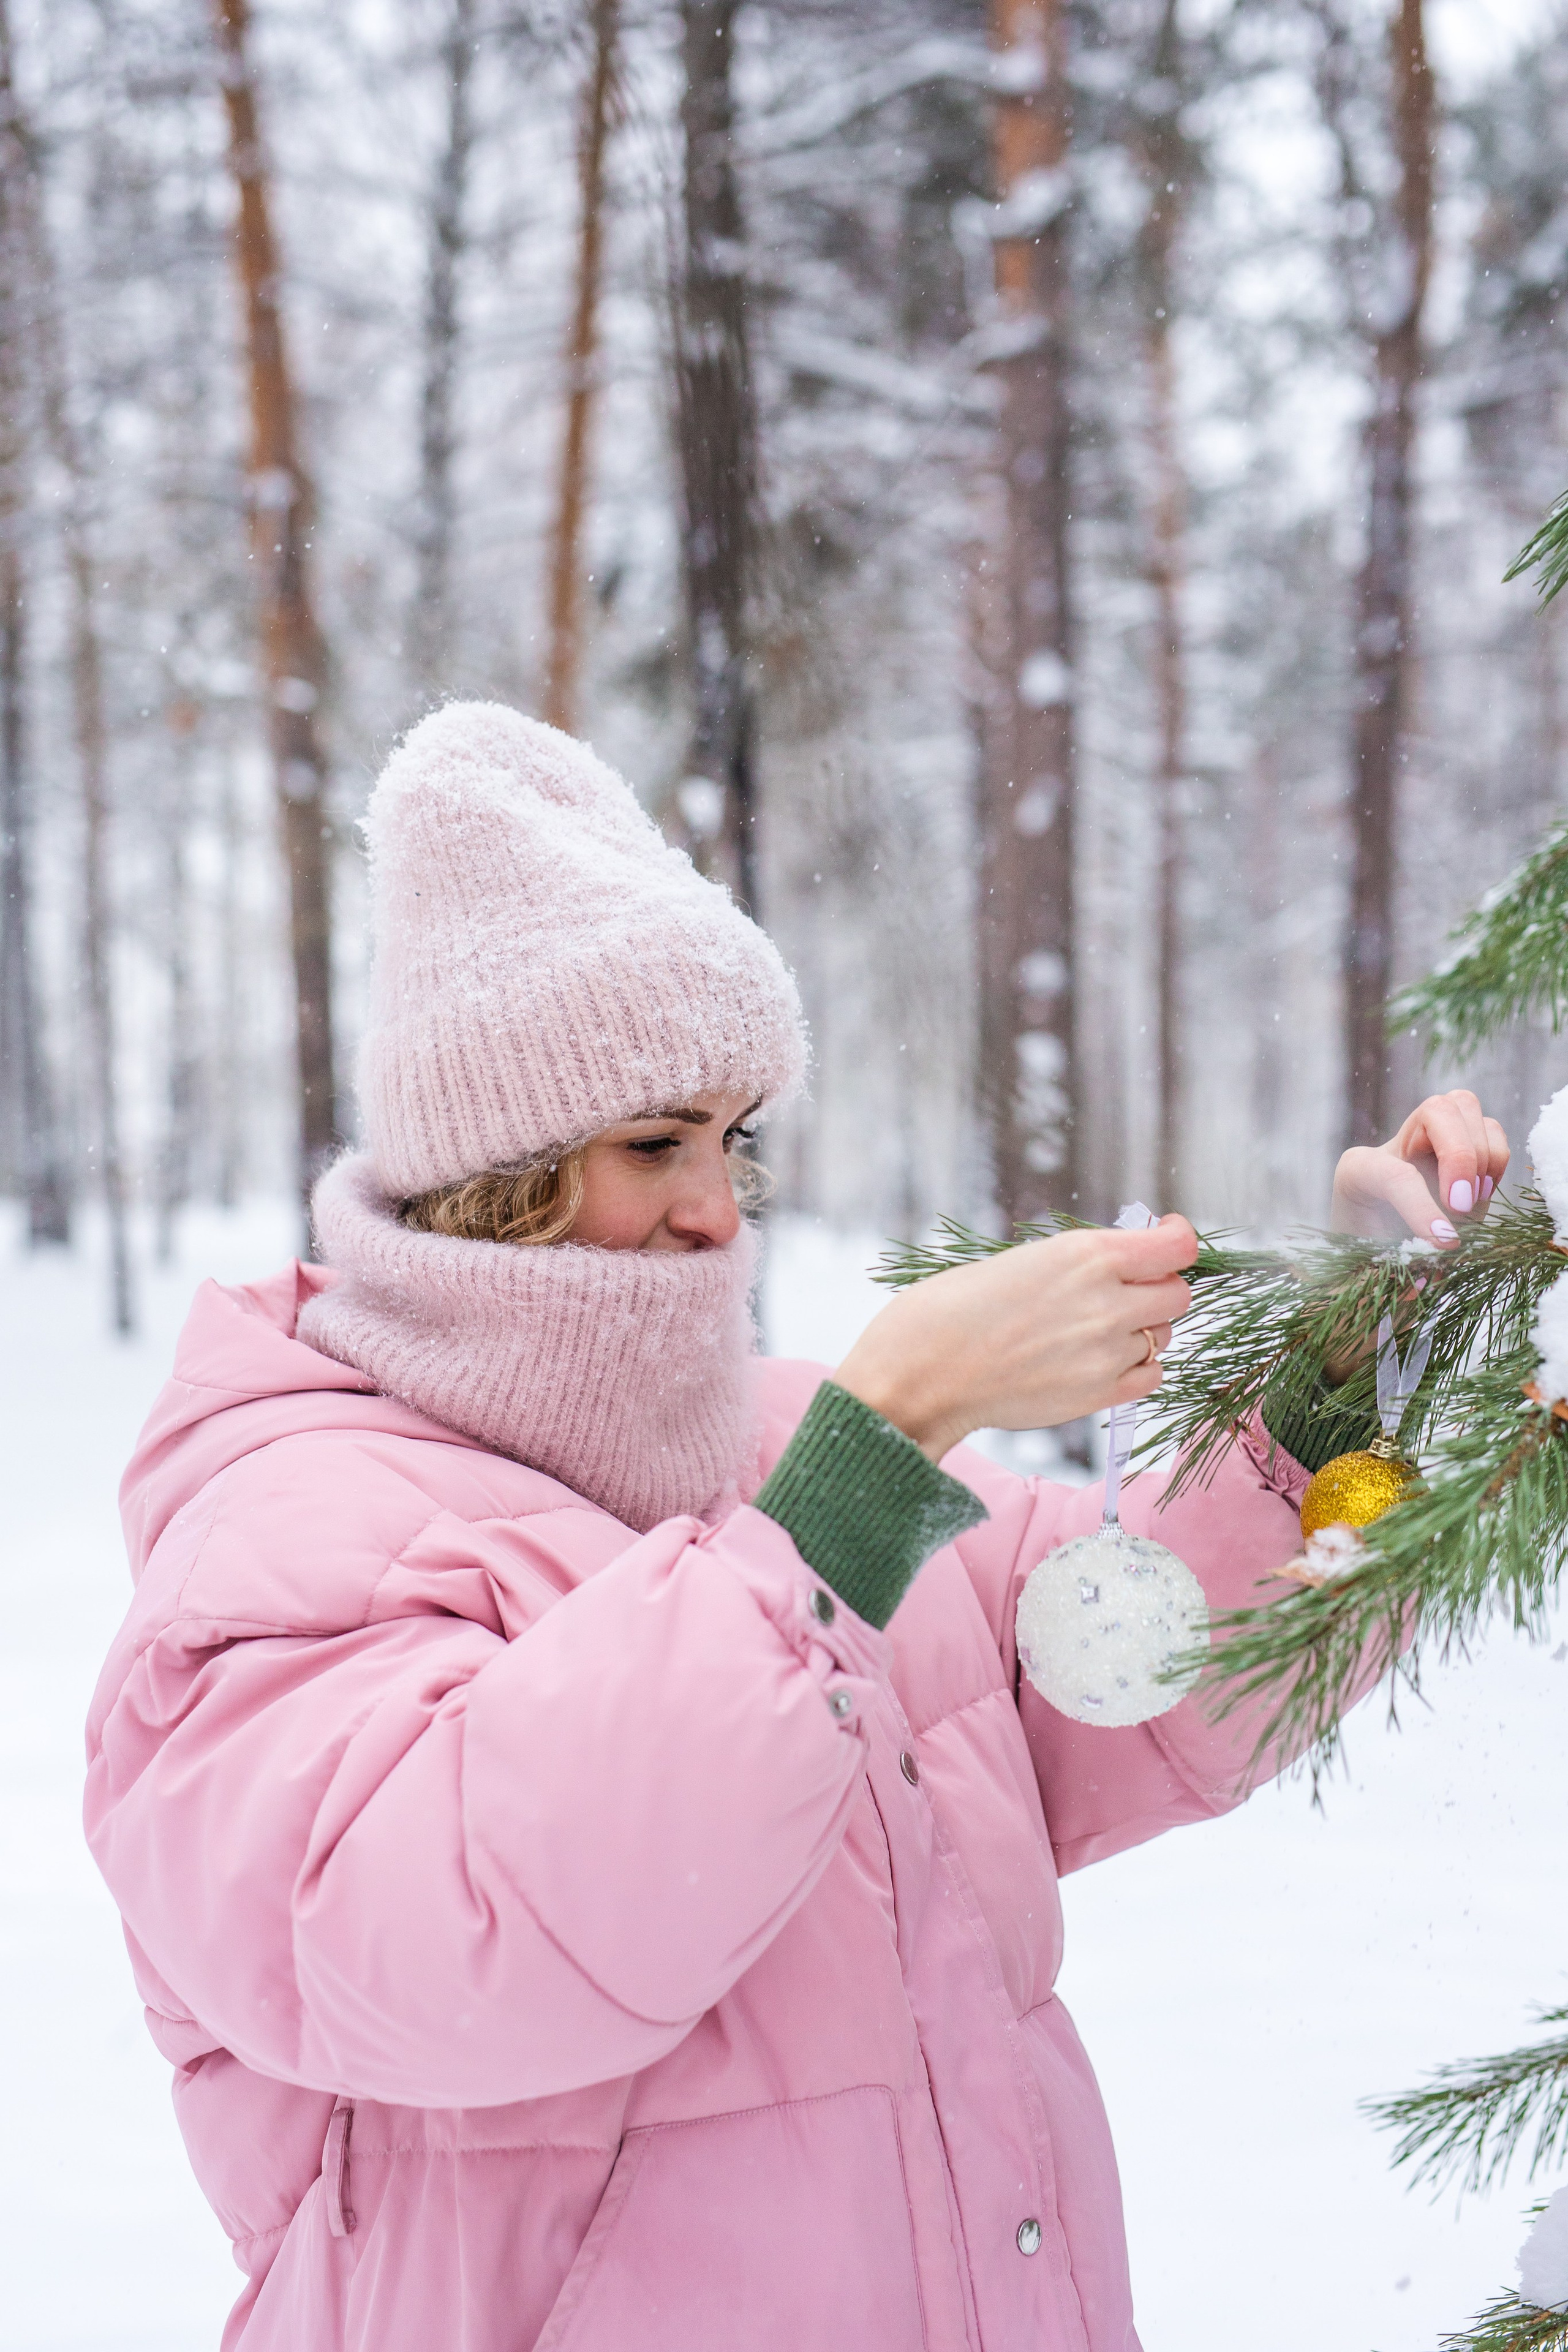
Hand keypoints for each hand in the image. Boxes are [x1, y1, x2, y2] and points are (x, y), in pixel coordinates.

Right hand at [835, 1215, 1197, 1460]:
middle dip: (1157, 1288)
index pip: (1176, 1247)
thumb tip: (1124, 1262)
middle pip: (1177, 1294)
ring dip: (1141, 1329)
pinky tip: (1100, 1360)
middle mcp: (1105, 1301)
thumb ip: (1080, 1262)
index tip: (1167, 1239)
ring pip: (1162, 1336)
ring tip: (1093, 1330)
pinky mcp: (1098, 1395)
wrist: (921, 1374)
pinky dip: (1135, 1366)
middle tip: (1127, 1289)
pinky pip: (1149, 1376)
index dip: (1178, 1241)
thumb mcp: (1022, 1261)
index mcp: (1084, 1255)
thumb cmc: (952, 1310)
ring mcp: (1105, 1352)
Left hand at [1331, 1090, 1509, 1251]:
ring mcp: (1428, 1135)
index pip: (1395, 1174)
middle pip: (1438, 1110)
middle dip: (1462, 1157)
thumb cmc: (1376, 1264)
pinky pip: (1492, 1131)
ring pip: (1467, 1109)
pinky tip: (1479, 1196)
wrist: (1378, 1257)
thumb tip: (1438, 1260)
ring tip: (1469, 1206)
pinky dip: (1495, 1162)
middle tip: (1462, 1208)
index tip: (1445, 1241)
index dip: (1423, 1208)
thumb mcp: (1376, 1269)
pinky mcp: (1459, 1143)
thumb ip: (1403, 1266)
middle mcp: (1393, 1143)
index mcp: (1358, 1169)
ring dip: (1482, 1162)